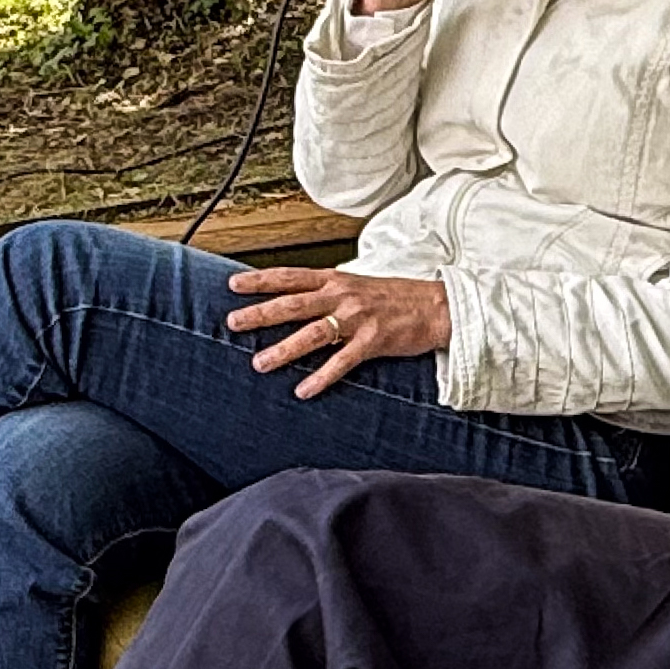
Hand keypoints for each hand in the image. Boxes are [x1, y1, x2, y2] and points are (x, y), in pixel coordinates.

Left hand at [226, 267, 451, 398]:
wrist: (436, 306)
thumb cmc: (396, 297)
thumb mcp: (359, 285)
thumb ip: (329, 292)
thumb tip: (300, 300)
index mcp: (336, 280)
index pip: (291, 277)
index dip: (261, 280)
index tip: (233, 286)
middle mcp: (342, 295)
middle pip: (293, 304)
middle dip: (260, 314)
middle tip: (233, 323)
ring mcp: (357, 318)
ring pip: (312, 333)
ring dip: (283, 350)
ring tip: (259, 363)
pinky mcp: (373, 341)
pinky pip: (341, 361)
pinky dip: (321, 377)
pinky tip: (303, 390)